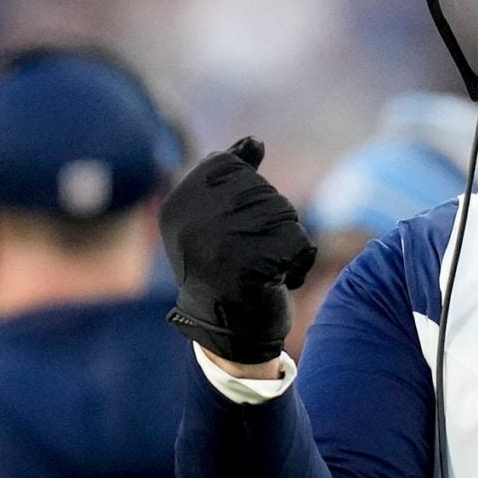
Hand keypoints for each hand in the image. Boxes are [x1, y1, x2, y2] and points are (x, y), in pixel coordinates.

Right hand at [159, 138, 316, 368]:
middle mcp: (192, 222)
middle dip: (272, 224)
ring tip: (263, 271)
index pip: (231, 165)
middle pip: (263, 190)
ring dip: (287, 244)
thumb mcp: (218, 220)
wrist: (229, 334)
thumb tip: (254, 143)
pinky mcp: (251, 267)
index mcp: (178, 205)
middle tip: (251, 257)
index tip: (234, 232)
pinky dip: (299, 265)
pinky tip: (277, 283)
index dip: (248, 197)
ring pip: (284, 214)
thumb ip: (232, 178)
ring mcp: (218, 244)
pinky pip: (299, 243)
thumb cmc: (228, 271)